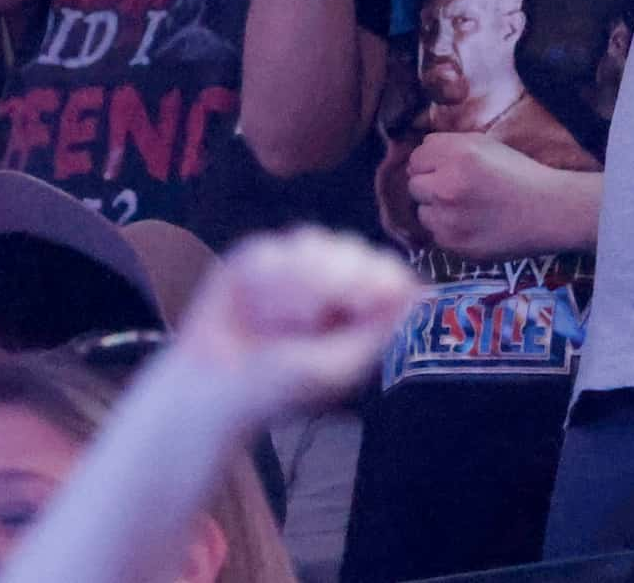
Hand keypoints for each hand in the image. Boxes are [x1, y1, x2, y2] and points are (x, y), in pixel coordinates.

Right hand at [167, 228, 418, 421]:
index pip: (384, 268)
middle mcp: (329, 275)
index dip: (378, 277)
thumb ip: (378, 331)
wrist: (214, 392)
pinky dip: (268, 282)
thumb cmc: (281, 388)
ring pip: (313, 241)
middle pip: (352, 248)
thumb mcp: (340, 369)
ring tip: (289, 323)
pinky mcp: (252, 257)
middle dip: (339, 281)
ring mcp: (291, 263)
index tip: (364, 303)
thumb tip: (420, 293)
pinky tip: (259, 310)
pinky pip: (271, 250)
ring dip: (302, 284)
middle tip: (317, 320)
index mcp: (357, 300)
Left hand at [406, 132, 596, 259]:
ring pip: (421, 211)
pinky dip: (449, 230)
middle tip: (458, 189)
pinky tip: (473, 224)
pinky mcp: (452, 244)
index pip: (417, 156)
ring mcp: (447, 218)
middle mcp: (446, 185)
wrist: (550, 211)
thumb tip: (420, 155)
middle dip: (432, 185)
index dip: (433, 162)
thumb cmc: (521, 175)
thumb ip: (450, 146)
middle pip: (414, 183)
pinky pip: (435, 234)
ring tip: (467, 208)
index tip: (450, 168)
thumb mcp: (487, 146)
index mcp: (458, 155)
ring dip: (437, 209)